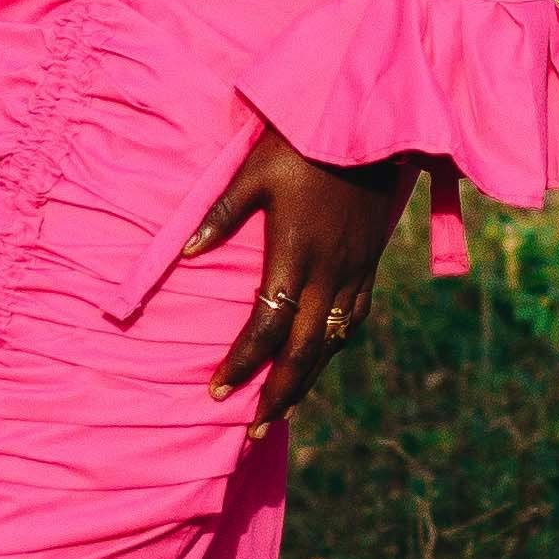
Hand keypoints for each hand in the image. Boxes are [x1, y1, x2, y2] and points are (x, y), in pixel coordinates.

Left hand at [182, 129, 421, 424]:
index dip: (241, 365)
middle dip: (277, 396)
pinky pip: (355, 318)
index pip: (265, 328)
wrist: (371, 126)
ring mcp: (353, 271)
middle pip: (302, 352)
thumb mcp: (254, 171)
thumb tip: (186, 253)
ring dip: (306, 381)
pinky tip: (322, 358)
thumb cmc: (303, 142)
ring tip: (281, 411)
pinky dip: (335, 346)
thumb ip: (222, 214)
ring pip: (331, 343)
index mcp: (294, 254)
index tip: (218, 392)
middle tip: (253, 432)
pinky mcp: (370, 263)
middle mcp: (327, 274)